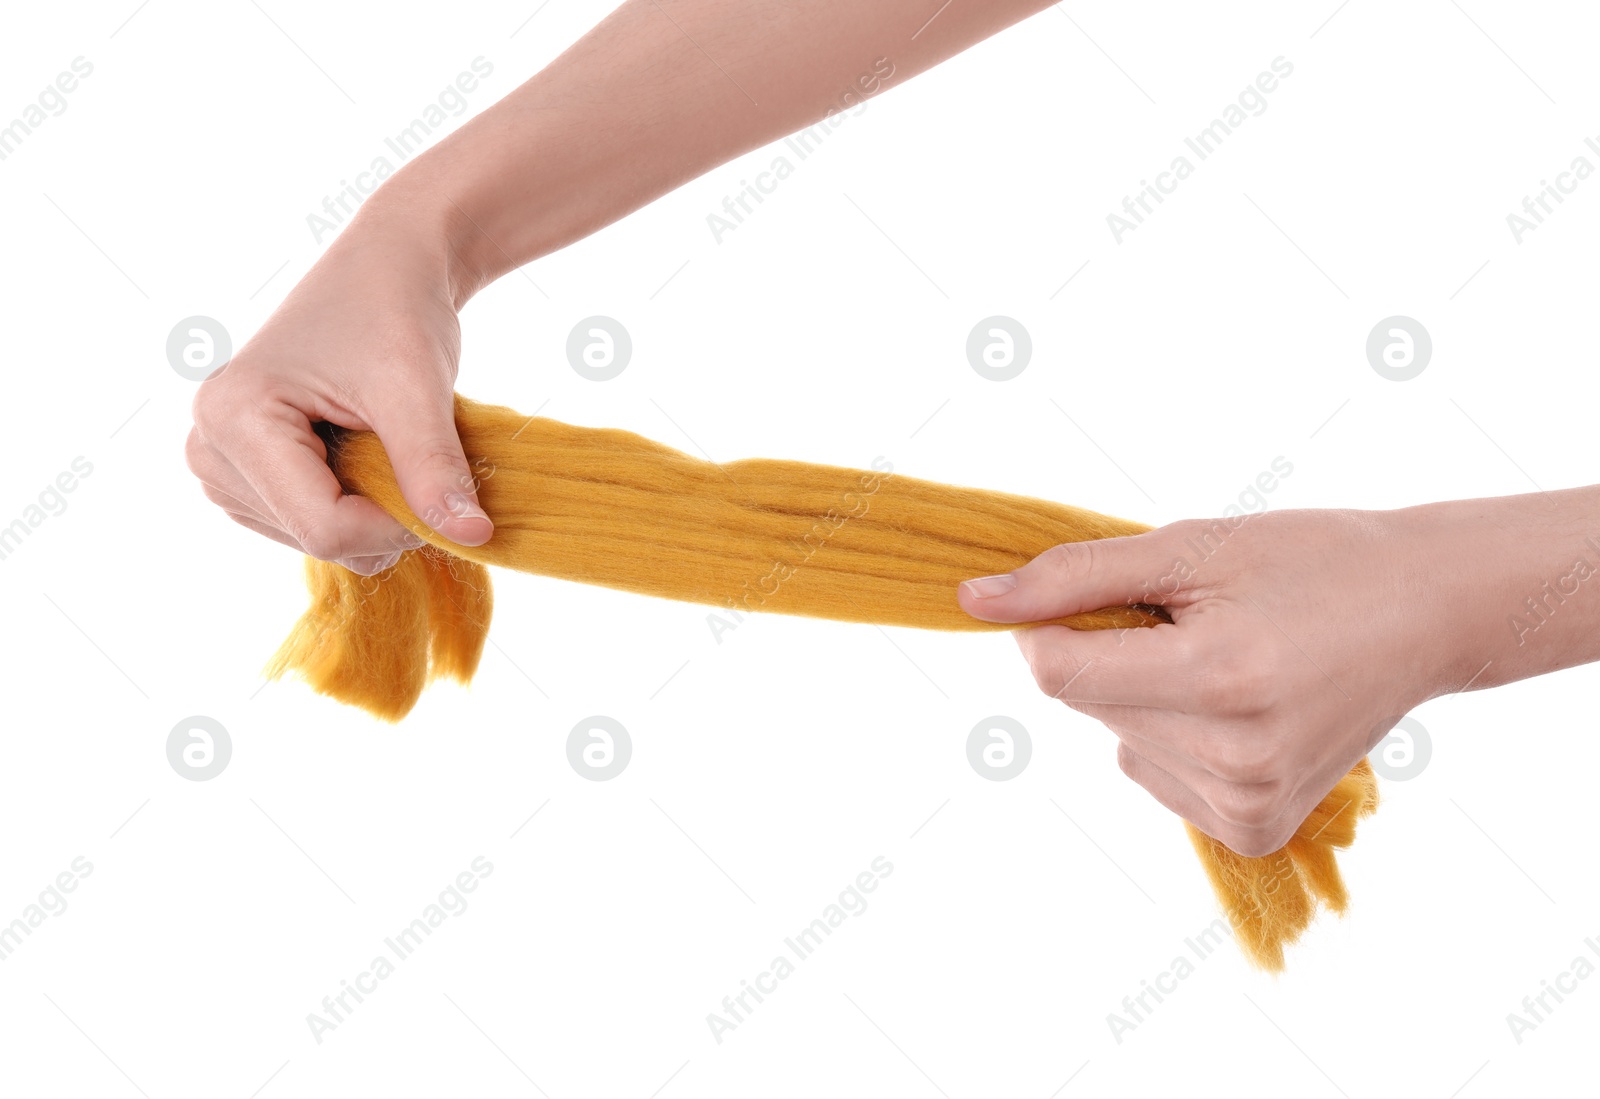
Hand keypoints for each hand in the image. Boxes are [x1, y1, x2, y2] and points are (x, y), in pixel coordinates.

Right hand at [185, 202, 491, 574]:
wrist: (384, 272)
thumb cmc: (394, 313)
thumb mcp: (416, 390)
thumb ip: (435, 469)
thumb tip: (473, 536)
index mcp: (233, 419)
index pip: (324, 528)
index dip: (398, 525)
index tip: (441, 487)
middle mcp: (208, 448)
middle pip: (317, 539)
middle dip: (382, 514)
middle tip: (407, 446)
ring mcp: (220, 467)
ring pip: (317, 541)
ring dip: (370, 508)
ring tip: (377, 437)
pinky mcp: (243, 478)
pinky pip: (312, 527)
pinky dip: (354, 504)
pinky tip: (359, 450)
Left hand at [956, 508, 1451, 855]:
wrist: (1421, 612)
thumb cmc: (1309, 562)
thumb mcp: (1190, 546)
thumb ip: (1073, 577)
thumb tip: (972, 602)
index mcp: (1220, 680)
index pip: (1056, 673)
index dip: (1051, 626)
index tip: (1096, 595)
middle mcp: (1234, 759)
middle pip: (1086, 704)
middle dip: (1111, 653)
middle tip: (1196, 621)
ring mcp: (1247, 804)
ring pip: (1117, 739)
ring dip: (1143, 695)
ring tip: (1230, 660)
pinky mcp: (1253, 829)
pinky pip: (1153, 773)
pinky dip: (1171, 735)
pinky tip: (1238, 707)